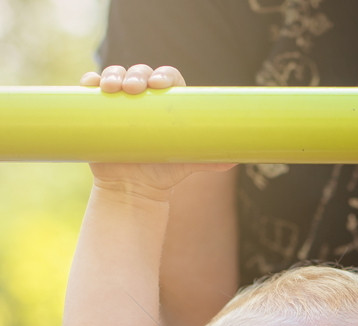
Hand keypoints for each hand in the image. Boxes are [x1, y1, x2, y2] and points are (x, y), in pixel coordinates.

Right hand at [79, 64, 233, 193]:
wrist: (133, 188)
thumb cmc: (162, 174)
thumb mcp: (185, 165)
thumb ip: (209, 160)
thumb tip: (236, 160)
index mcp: (167, 103)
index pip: (168, 79)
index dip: (163, 76)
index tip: (159, 85)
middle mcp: (144, 97)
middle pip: (140, 73)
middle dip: (136, 75)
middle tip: (133, 88)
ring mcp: (120, 101)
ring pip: (116, 75)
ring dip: (112, 75)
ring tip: (111, 88)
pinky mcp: (98, 109)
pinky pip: (92, 88)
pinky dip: (90, 81)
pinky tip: (90, 83)